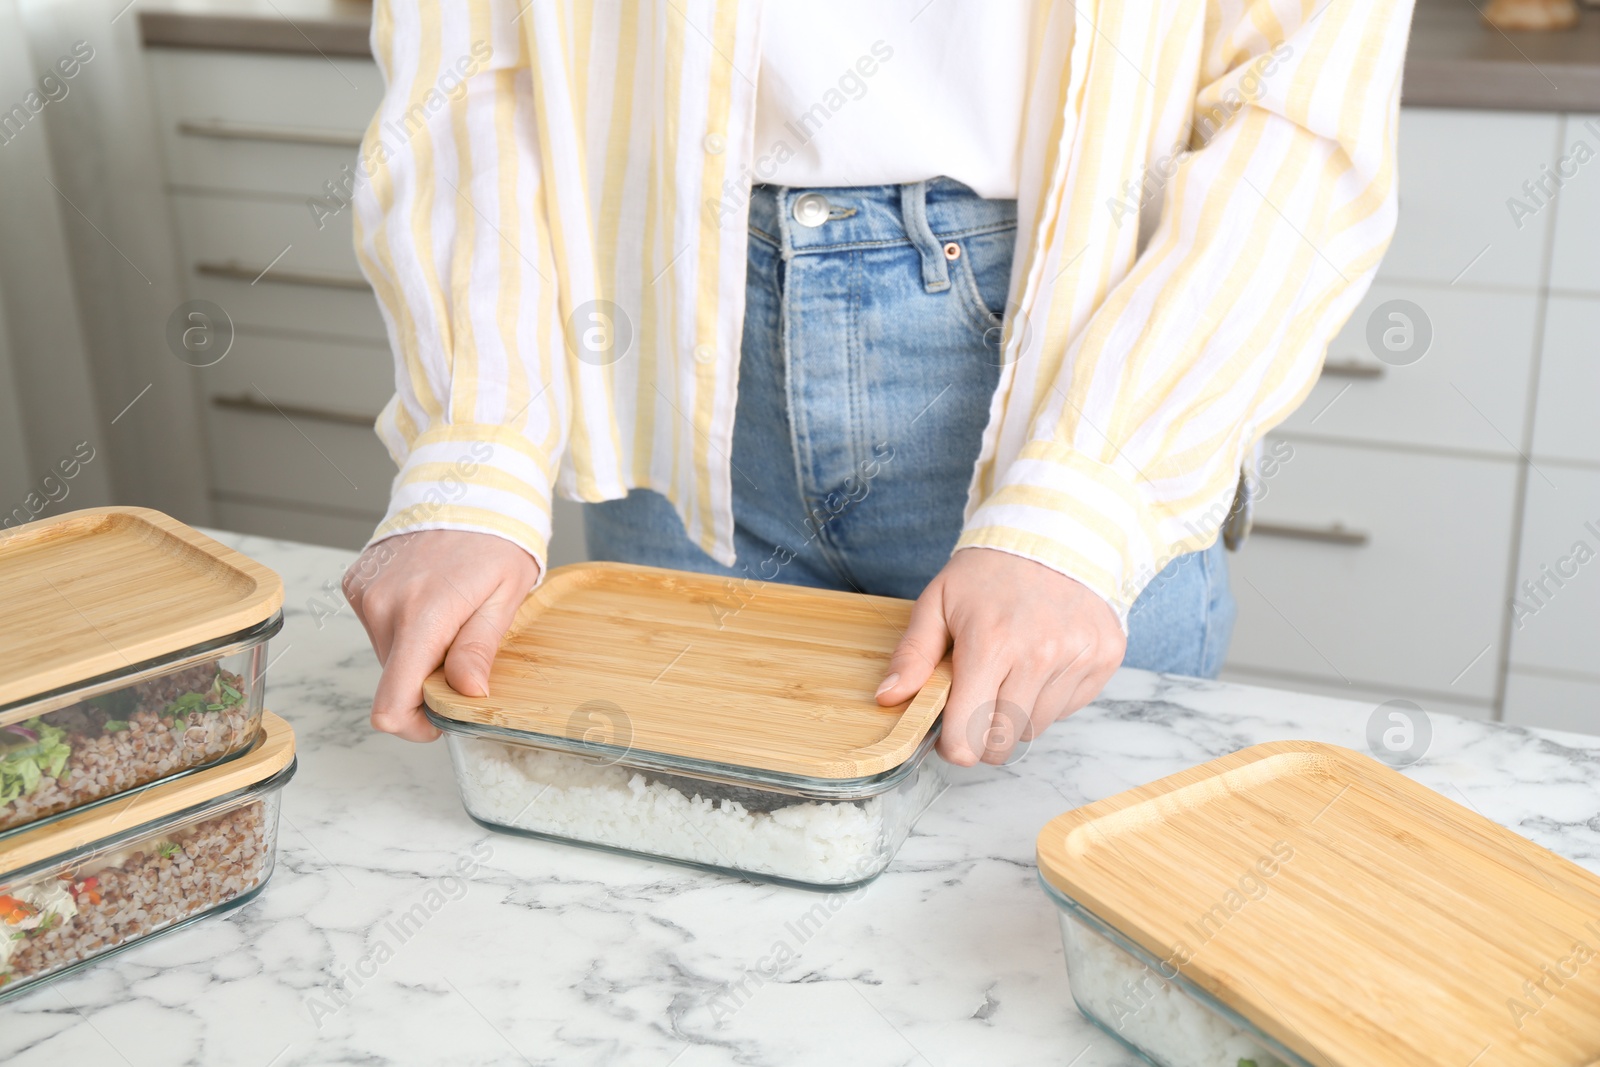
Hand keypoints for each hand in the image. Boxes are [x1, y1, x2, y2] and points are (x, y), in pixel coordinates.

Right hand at [343, 529, 540, 741]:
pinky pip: (378, 626)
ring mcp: (365, 594)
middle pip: (395, 680)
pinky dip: (404, 625)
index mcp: (423, 616)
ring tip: (450, 611)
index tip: (441, 718)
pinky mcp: (356, 584)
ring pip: (388, 654)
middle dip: (428, 676)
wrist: (466, 485)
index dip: (415, 726)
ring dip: (418, 649)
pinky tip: (429, 595)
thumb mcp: (506, 596)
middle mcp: (383, 607)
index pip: (391, 704)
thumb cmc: (495, 540)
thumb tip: (466, 695)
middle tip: (464, 642)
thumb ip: (479, 648)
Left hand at [875, 547, 1124, 765]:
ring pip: (1037, 729)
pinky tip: (1040, 664)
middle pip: (1003, 742)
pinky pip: (1068, 709)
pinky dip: (1049, 699)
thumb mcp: (937, 602)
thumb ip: (913, 654)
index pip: (969, 736)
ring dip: (1016, 716)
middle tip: (976, 704)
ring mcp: (1078, 658)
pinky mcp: (1105, 659)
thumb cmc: (989, 572)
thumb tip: (888, 698)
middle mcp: (1040, 656)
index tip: (949, 731)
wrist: (1053, 533)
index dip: (953, 744)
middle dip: (982, 736)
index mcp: (991, 643)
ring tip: (1009, 675)